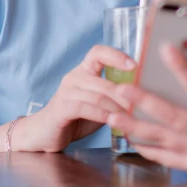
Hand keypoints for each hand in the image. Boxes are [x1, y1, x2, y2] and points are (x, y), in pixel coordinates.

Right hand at [14, 45, 133, 152]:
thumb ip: (113, 97)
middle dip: (125, 95)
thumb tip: (141, 95)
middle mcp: (74, 77)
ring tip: (131, 118)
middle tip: (140, 106)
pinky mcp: (61, 107)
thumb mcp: (98, 104)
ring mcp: (66, 91)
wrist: (45, 134)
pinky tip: (112, 121)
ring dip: (116, 108)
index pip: (98, 52)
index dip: (116, 56)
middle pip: (104, 81)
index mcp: (83, 71)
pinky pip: (85, 108)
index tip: (134, 65)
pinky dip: (102, 115)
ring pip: (97, 96)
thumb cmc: (76, 118)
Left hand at [107, 41, 186, 172]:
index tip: (164, 49)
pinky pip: (164, 156)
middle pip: (174, 117)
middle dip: (145, 103)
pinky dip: (145, 146)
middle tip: (122, 89)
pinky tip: (127, 134)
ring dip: (135, 127)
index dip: (182, 68)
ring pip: (163, 138)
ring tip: (112, 114)